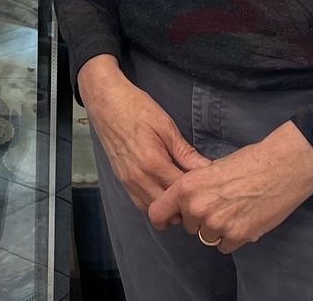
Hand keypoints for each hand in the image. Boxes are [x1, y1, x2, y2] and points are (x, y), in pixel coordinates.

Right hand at [77, 55, 209, 209]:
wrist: (105, 102)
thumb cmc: (135, 108)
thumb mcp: (166, 126)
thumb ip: (185, 152)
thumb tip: (206, 168)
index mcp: (153, 162)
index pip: (181, 190)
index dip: (197, 190)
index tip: (207, 185)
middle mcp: (138, 176)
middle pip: (168, 205)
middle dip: (184, 203)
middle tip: (197, 192)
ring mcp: (128, 180)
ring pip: (153, 209)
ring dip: (168, 207)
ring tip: (182, 195)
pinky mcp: (121, 179)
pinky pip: (140, 203)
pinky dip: (154, 203)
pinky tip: (164, 192)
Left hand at [147, 122, 312, 252]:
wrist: (281, 167)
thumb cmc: (248, 162)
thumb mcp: (209, 168)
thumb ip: (193, 188)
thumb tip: (183, 202)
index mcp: (186, 188)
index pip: (157, 213)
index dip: (163, 218)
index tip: (168, 221)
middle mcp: (197, 208)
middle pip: (189, 227)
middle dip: (200, 220)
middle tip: (220, 205)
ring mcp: (217, 224)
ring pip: (207, 237)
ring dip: (218, 229)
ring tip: (235, 210)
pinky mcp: (238, 236)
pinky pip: (225, 246)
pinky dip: (233, 238)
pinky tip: (244, 219)